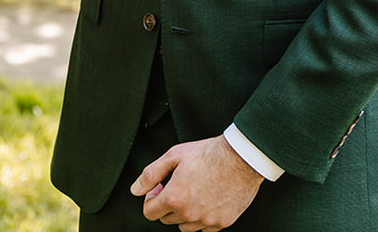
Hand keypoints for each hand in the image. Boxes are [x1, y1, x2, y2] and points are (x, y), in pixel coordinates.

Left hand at [130, 135, 263, 230]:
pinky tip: (206, 200)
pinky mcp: (222, 223)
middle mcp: (189, 214)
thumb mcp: (174, 155)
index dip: (151, 199)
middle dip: (167, 204)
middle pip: (166, 219)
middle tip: (176, 186)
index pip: (149, 213)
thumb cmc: (209, 153)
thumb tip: (135, 190)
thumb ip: (150, 174)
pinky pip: (204, 228)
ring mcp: (206, 221)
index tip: (159, 188)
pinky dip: (202, 218)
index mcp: (174, 198)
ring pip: (184, 226)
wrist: (242, 158)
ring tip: (192, 193)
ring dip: (183, 213)